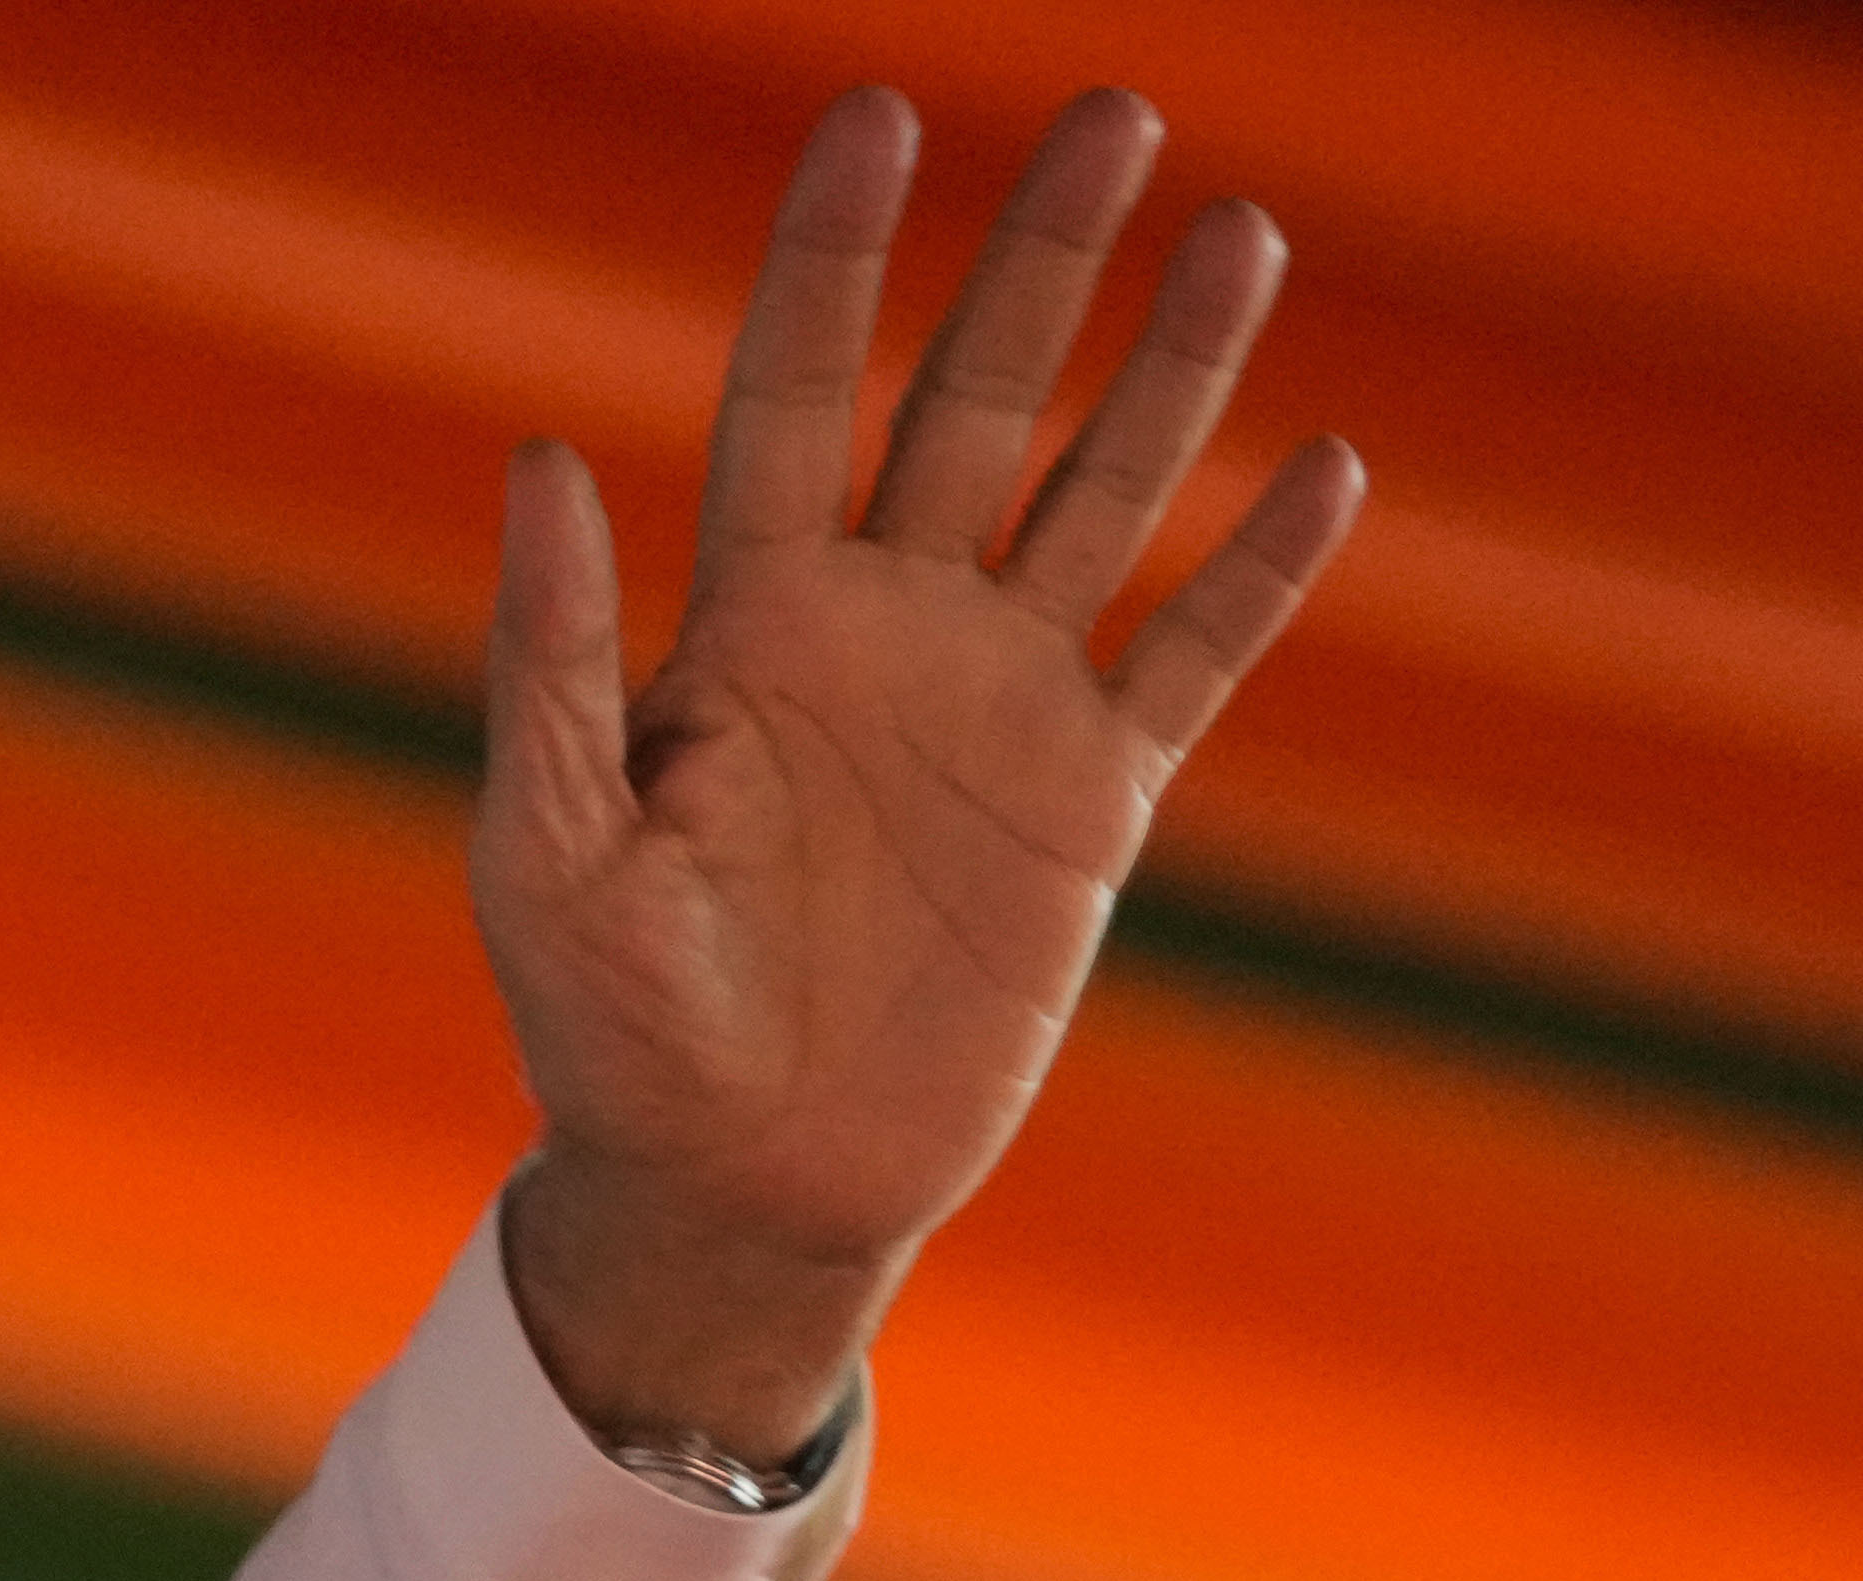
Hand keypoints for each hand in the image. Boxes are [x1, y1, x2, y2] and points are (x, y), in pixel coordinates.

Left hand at [479, 89, 1362, 1462]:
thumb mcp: (550, 849)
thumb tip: (539, 459)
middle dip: (1041, 258)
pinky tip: (1324, 464)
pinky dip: (1256, 573)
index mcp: (750, 618)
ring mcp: (996, 708)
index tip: (873, 114)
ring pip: (1102, 496)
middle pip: (976, 399)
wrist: (737, 1188)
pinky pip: (1191, 664)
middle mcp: (884, 629)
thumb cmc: (611, 1029)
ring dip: (1171, 373)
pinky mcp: (1086, 809)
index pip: (794, 386)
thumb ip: (558, 662)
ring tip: (1240, 233)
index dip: (832, 255)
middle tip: (1112, 110)